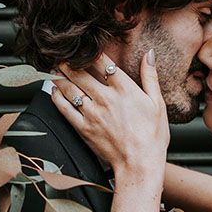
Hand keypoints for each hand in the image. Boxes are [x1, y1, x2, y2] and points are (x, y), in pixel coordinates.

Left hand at [50, 51, 169, 180]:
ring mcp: (92, 113)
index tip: (83, 46)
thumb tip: (150, 54)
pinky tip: (53, 90)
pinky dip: (56, 97)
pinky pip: (65, 109)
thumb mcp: (158, 104)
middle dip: (68, 61)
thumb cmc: (152, 137)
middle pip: (80, 73)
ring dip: (59, 75)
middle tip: (60, 54)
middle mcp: (105, 98)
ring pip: (69, 89)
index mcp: (124, 89)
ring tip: (53, 67)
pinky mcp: (83, 128)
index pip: (102, 62)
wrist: (140, 165)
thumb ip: (150, 77)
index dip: (90, 52)